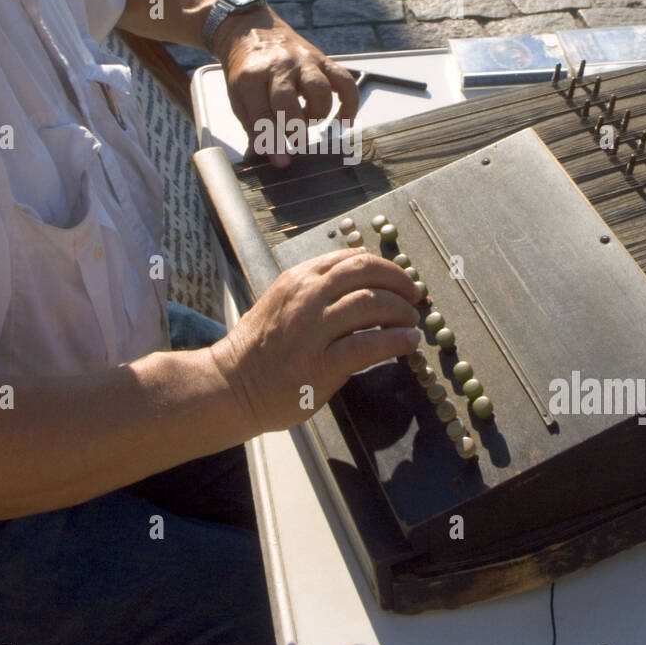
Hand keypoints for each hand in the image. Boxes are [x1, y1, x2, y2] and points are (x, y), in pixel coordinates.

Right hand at [208, 248, 423, 433]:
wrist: (231, 386)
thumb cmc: (259, 348)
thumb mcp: (282, 302)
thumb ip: (316, 288)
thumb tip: (361, 274)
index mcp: (298, 279)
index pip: (351, 259)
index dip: (384, 267)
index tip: (399, 281)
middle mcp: (306, 297)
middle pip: (366, 272)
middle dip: (398, 281)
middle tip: (414, 297)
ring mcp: (313, 330)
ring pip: (371, 304)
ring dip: (401, 311)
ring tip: (411, 323)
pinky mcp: (321, 364)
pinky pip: (368, 345)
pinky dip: (395, 340)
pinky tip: (408, 343)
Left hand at [214, 9, 360, 167]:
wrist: (252, 31)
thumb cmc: (247, 70)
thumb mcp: (239, 97)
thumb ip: (253, 127)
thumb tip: (260, 157)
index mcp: (250, 78)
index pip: (261, 115)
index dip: (271, 141)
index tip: (281, 163)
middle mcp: (278, 67)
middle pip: (288, 100)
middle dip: (295, 129)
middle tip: (298, 147)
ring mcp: (303, 62)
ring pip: (320, 90)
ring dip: (317, 114)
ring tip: (308, 123)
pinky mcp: (322, 60)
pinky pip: (344, 81)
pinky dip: (349, 103)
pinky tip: (345, 120)